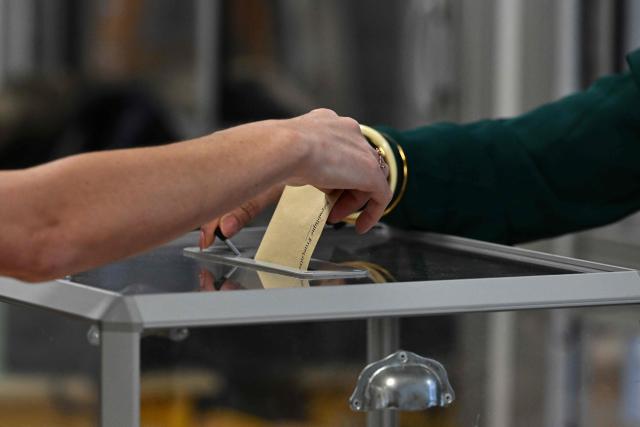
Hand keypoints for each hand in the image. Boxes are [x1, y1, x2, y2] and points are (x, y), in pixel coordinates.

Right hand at [199, 109, 391, 248]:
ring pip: (367, 177)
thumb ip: (263, 183)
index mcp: (322, 122)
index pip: (336, 146)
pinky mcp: (370, 170)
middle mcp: (345, 130)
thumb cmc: (266, 153)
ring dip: (353, 200)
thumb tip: (226, 219)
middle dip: (342, 188)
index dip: (330, 172)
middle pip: (353, 162)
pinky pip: (381, 193)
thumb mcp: (271, 164)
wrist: (283, 147)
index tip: (321, 190)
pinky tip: (361, 225)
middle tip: (329, 208)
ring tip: (336, 216)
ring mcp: (360, 149)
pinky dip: (373, 211)